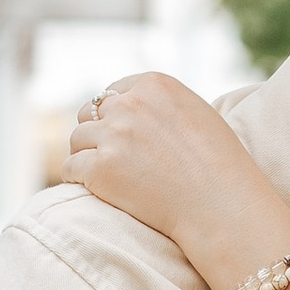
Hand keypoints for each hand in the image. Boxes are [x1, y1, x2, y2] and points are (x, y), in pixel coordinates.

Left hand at [63, 71, 289, 278]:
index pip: (113, 91)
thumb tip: (130, 106)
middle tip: (113, 157)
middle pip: (89, 111)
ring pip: (77, 139)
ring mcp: (113, 136)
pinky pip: (70, 168)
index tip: (123, 135)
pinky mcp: (99, 168)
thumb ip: (160, 104)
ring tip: (109, 176)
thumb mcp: (195, 113)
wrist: (220, 203)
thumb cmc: (218, 163)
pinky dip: (79, 179)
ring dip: (87, 155)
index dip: (115, 114)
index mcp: (154, 85)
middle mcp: (130, 105)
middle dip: (97, 132)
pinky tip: (98, 189)